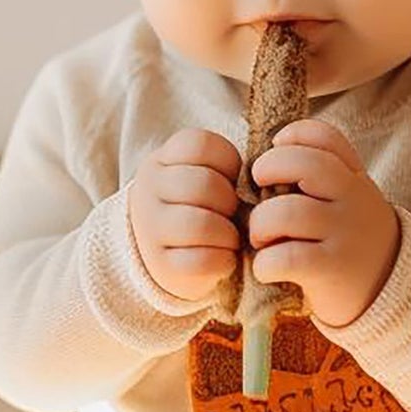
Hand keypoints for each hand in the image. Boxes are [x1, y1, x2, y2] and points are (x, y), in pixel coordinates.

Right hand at [127, 129, 242, 301]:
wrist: (166, 251)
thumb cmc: (201, 205)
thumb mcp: (207, 175)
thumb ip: (229, 170)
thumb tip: (263, 185)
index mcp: (162, 160)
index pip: (200, 145)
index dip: (229, 162)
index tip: (232, 179)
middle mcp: (148, 191)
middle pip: (202, 184)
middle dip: (230, 200)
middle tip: (235, 212)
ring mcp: (150, 230)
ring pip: (199, 225)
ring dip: (228, 233)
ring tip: (232, 236)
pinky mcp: (160, 266)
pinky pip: (201, 261)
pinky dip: (224, 260)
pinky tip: (225, 257)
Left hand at [248, 119, 401, 327]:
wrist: (389, 290)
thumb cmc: (351, 240)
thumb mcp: (349, 200)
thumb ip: (320, 177)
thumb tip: (263, 163)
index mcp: (354, 176)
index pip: (325, 137)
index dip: (293, 135)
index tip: (278, 148)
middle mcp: (353, 198)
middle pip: (304, 164)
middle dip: (267, 170)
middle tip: (259, 192)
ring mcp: (344, 232)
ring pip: (285, 212)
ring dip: (259, 225)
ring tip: (262, 239)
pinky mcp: (332, 268)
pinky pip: (286, 257)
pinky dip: (265, 264)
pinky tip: (270, 268)